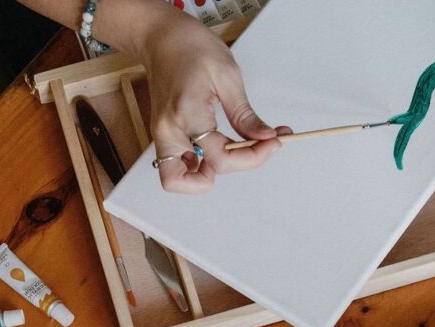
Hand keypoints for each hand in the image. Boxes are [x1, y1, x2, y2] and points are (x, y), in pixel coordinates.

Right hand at [118, 4, 285, 192]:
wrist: (162, 38)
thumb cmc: (191, 48)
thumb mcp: (228, 76)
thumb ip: (245, 115)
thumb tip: (265, 139)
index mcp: (187, 114)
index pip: (221, 159)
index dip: (253, 158)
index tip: (272, 143)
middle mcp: (168, 131)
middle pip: (197, 179)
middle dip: (231, 168)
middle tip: (251, 149)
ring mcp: (162, 135)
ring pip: (178, 180)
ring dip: (207, 174)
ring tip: (231, 149)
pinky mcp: (164, 135)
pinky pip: (176, 165)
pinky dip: (197, 166)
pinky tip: (216, 146)